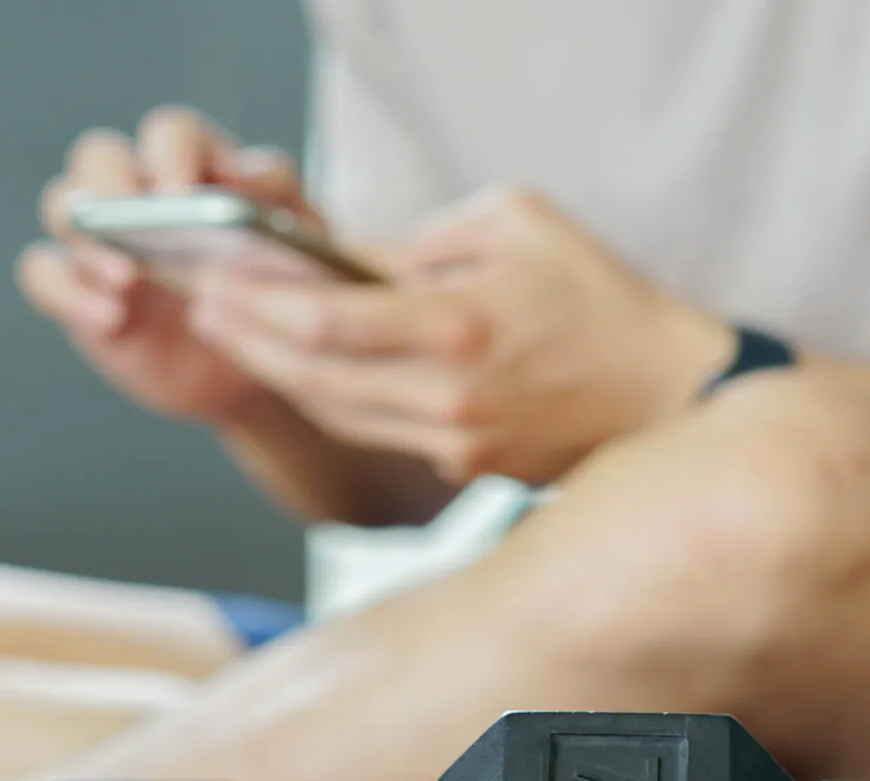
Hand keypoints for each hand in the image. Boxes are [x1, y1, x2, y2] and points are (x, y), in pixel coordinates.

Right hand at [15, 106, 323, 425]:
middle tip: (135, 220)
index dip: (170, 154)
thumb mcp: (298, 245)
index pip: (170, 134)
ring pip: (61, 206)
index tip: (180, 194)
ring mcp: (101, 238)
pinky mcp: (75, 289)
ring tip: (127, 280)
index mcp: (195, 168)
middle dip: (110, 182)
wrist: (253, 373)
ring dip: (87, 238)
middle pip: (99, 157)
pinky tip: (109, 319)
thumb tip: (244, 172)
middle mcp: (137, 192)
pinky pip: (43, 272)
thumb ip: (276, 200)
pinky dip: (66, 291)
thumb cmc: (277, 295)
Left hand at [184, 186, 733, 484]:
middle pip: (315, 378)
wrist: (667, 393)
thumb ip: (424, 240)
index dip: (260, 306)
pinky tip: (303, 368)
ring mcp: (453, 443)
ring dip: (278, 376)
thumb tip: (348, 260)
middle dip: (247, 343)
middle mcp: (448, 399)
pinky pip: (377, 432)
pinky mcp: (462, 467)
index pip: (330, 325)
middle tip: (202, 309)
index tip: (215, 282)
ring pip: (337, 413)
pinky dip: (331, 399)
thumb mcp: (517, 224)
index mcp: (460, 329)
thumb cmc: (598, 297)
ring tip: (236, 336)